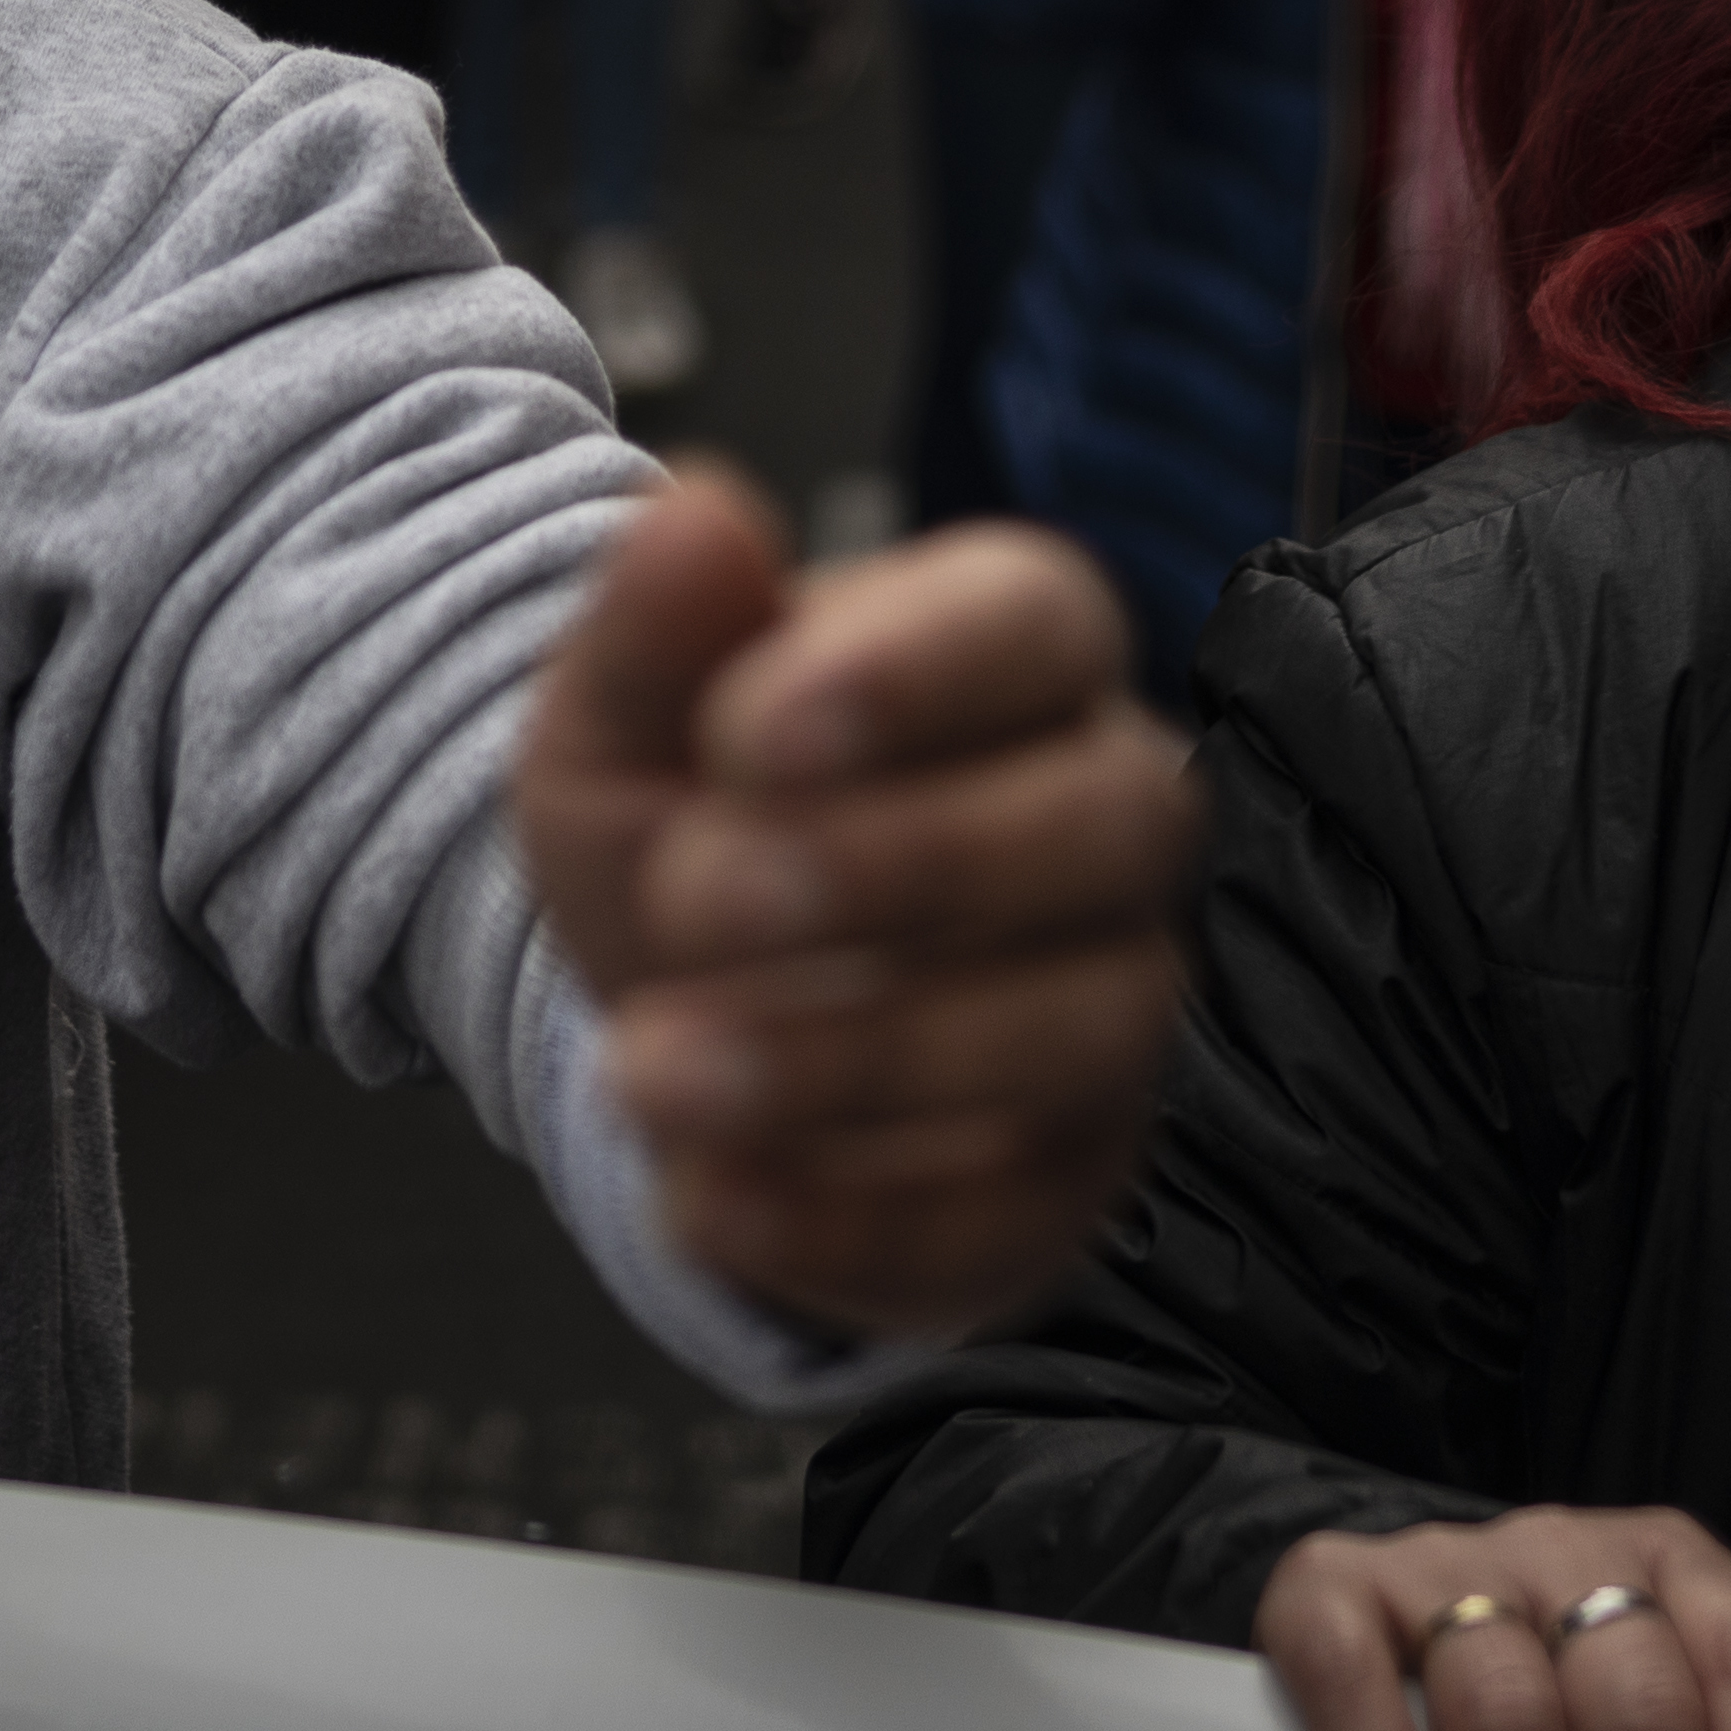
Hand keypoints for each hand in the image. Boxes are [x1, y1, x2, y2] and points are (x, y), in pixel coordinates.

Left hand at [513, 467, 1191, 1339]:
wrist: (667, 1011)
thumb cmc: (681, 819)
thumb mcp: (616, 720)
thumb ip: (653, 626)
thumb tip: (699, 509)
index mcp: (1009, 654)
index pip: (1044, 618)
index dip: (915, 670)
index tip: (749, 730)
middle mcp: (1102, 820)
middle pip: (1113, 818)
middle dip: (907, 860)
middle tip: (695, 897)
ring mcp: (1110, 1006)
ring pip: (1083, 1025)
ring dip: (859, 1056)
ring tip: (656, 1067)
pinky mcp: (1070, 1182)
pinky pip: (1013, 1213)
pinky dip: (851, 1221)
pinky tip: (708, 1191)